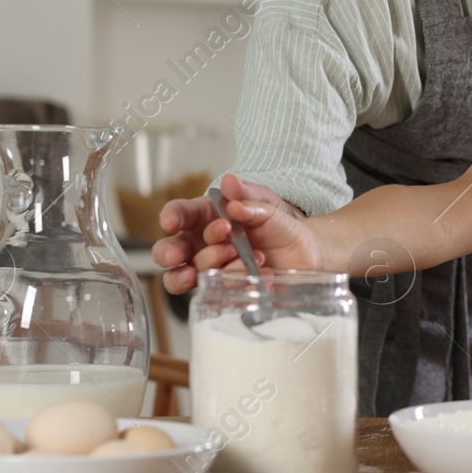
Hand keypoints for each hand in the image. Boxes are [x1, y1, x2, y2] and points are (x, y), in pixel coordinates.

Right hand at [151, 174, 313, 293]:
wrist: (303, 250)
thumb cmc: (277, 222)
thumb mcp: (265, 201)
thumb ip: (247, 194)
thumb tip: (230, 181)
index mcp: (204, 217)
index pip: (179, 214)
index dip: (170, 217)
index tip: (170, 223)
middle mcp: (200, 245)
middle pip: (168, 251)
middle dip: (169, 252)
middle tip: (180, 255)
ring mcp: (211, 268)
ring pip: (187, 274)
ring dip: (207, 263)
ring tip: (233, 252)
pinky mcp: (226, 288)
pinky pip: (217, 291)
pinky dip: (234, 280)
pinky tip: (257, 271)